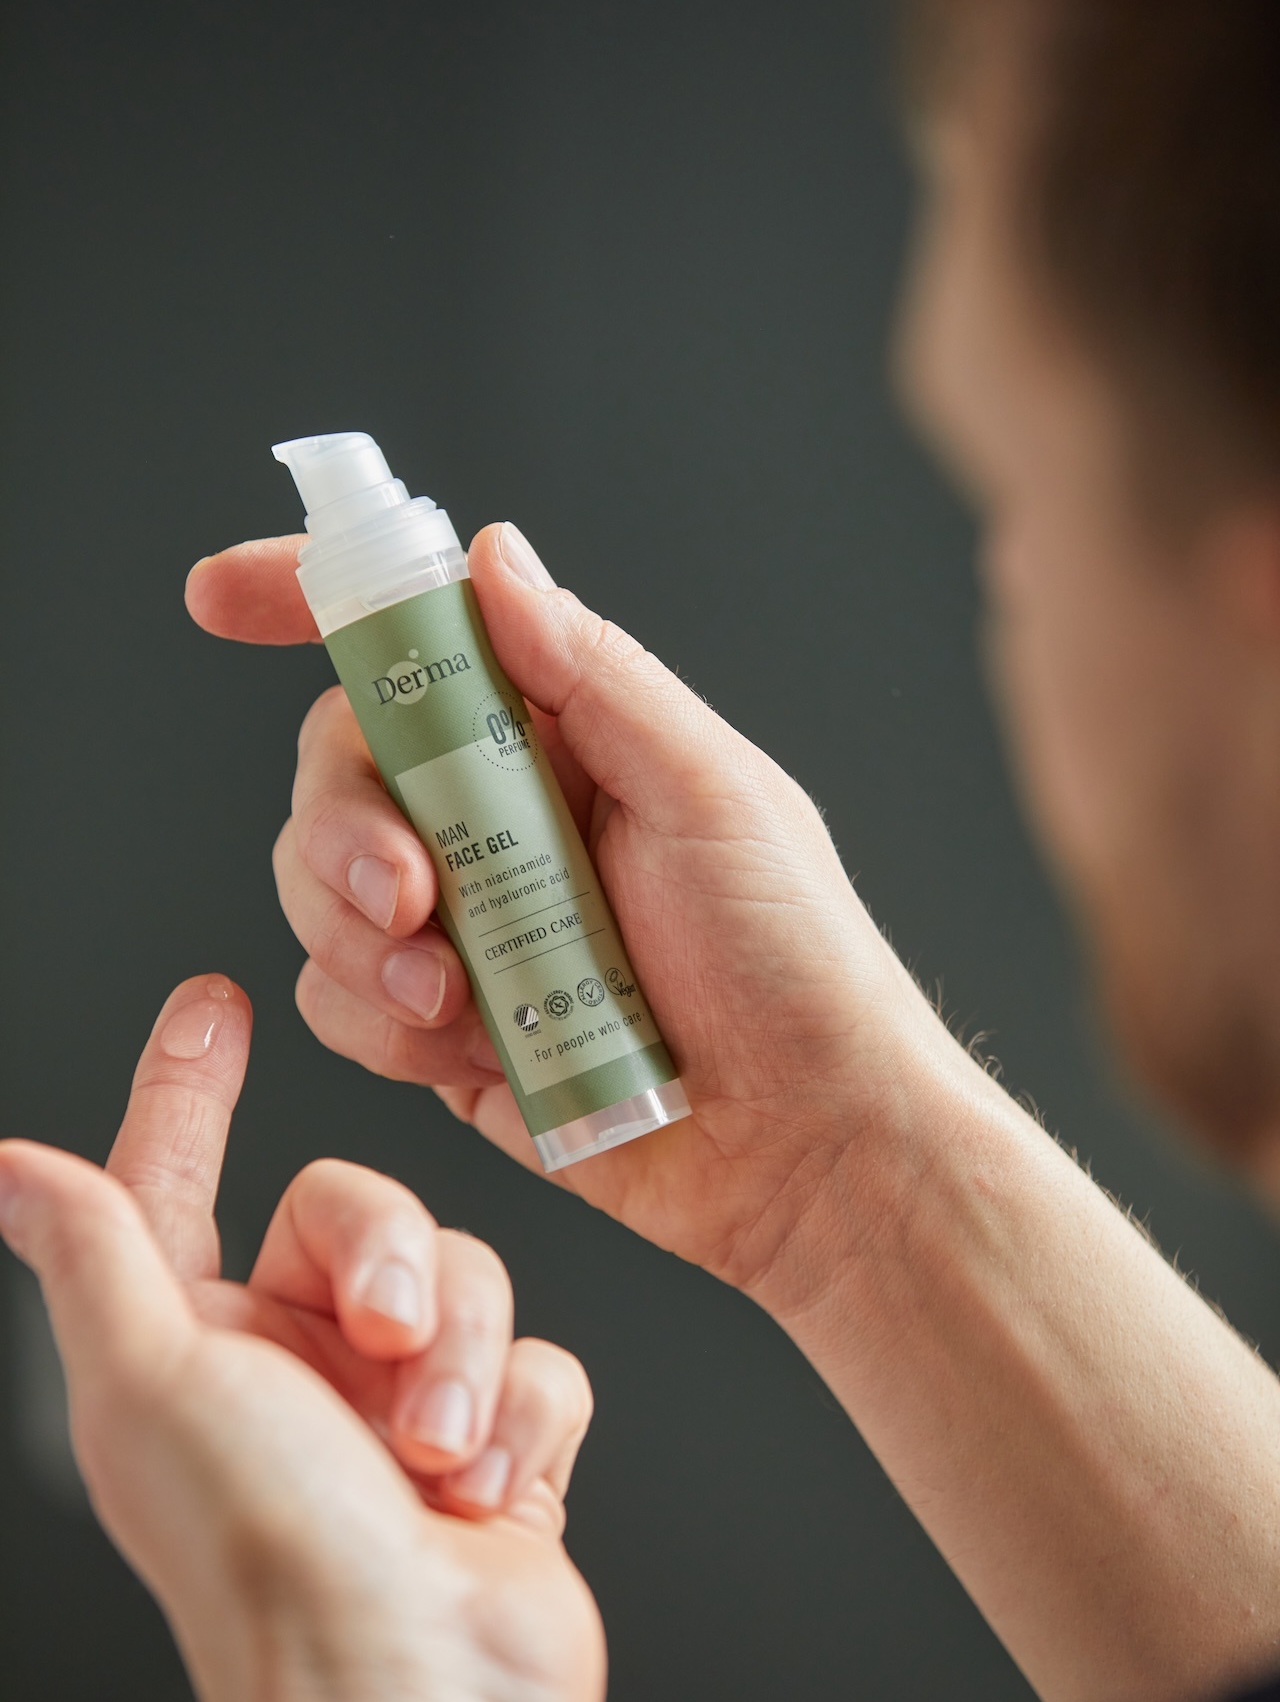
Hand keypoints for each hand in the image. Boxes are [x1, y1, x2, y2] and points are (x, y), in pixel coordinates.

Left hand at [0, 976, 604, 1701]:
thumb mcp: (156, 1380)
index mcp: (202, 1344)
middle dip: (395, 1262)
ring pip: (469, 1278)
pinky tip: (488, 1485)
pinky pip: (541, 1361)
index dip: (190, 1084)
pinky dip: (522, 1416)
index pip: (185, 1175)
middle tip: (385, 1344)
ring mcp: (408, 1409)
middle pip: (371, 1211)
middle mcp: (302, 1367)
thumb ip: (99, 1250)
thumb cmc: (268, 1558)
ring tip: (437, 1455)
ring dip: (463, 1362)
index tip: (214, 1002)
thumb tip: (9, 1165)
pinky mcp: (502, 1450)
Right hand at [186, 525, 970, 1316]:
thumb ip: (594, 675)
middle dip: (340, 830)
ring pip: (315, 892)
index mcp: (564, 739)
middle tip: (407, 892)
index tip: (222, 596)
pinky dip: (383, 1027)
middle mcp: (498, 821)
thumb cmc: (795, 960)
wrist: (806, 1146)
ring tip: (459, 997)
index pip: (418, 642)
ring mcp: (464, 928)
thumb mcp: (711, 792)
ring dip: (358, 941)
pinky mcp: (443, 1033)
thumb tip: (492, 555)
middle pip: (337, 772)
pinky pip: (340, 1005)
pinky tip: (473, 1052)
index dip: (310, 601)